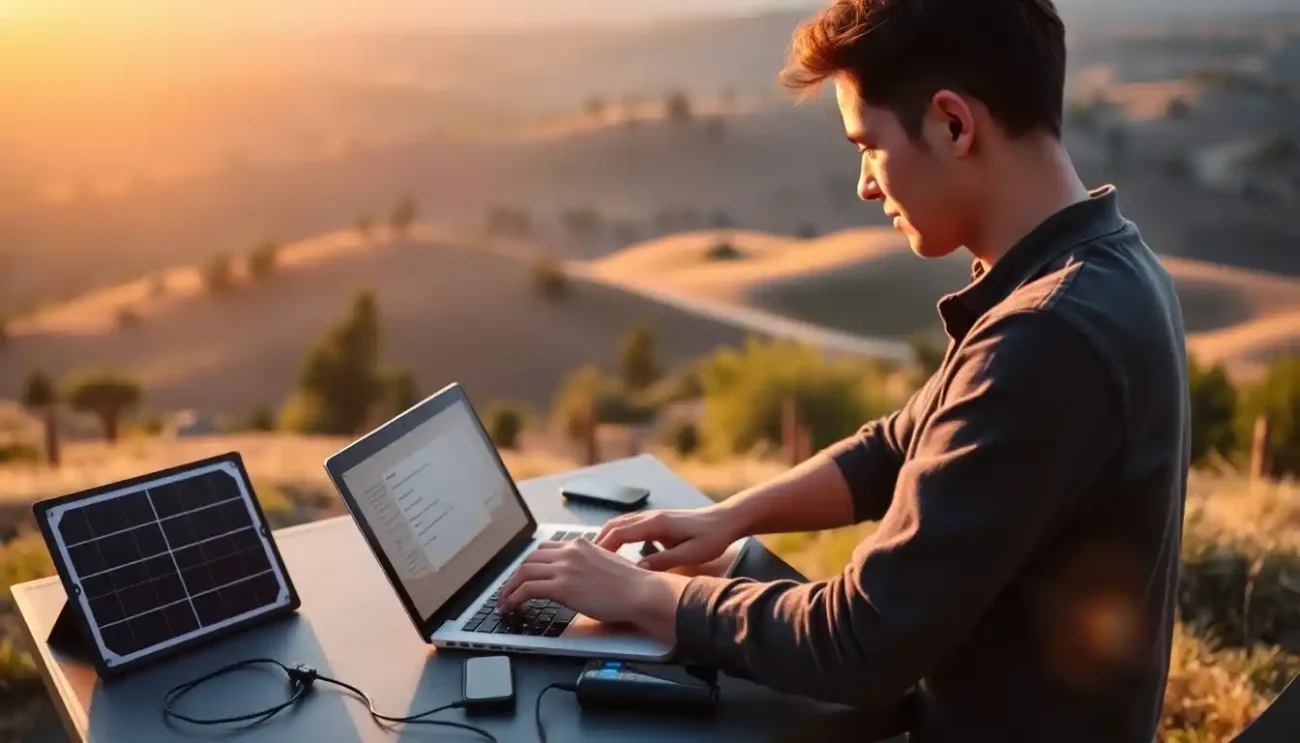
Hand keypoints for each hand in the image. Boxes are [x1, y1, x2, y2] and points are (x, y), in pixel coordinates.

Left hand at [496, 539, 688, 641]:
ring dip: (509, 588)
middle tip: (508, 590)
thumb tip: (575, 579)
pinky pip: (527, 589)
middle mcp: (569, 551)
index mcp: (580, 544)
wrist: (640, 592)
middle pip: (530, 558)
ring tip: (504, 602)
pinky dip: (513, 598)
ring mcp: (565, 567)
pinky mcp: (562, 586)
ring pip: (524, 571)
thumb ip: (586, 566)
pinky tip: (510, 607)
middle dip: (515, 575)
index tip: (523, 575)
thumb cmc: (630, 585)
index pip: (544, 549)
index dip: (529, 563)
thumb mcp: (604, 565)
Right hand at [595, 504, 742, 570]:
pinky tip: (618, 551)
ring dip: (607, 538)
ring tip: (596, 557)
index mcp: (657, 523)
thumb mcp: (690, 554)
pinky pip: (630, 526)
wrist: (726, 519)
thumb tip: (639, 569)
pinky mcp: (658, 520)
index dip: (604, 548)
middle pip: (615, 526)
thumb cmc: (712, 536)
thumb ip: (664, 561)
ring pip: (620, 524)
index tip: (592, 563)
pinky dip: (618, 536)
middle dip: (598, 542)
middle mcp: (651, 516)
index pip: (620, 533)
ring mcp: (653, 516)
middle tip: (585, 561)